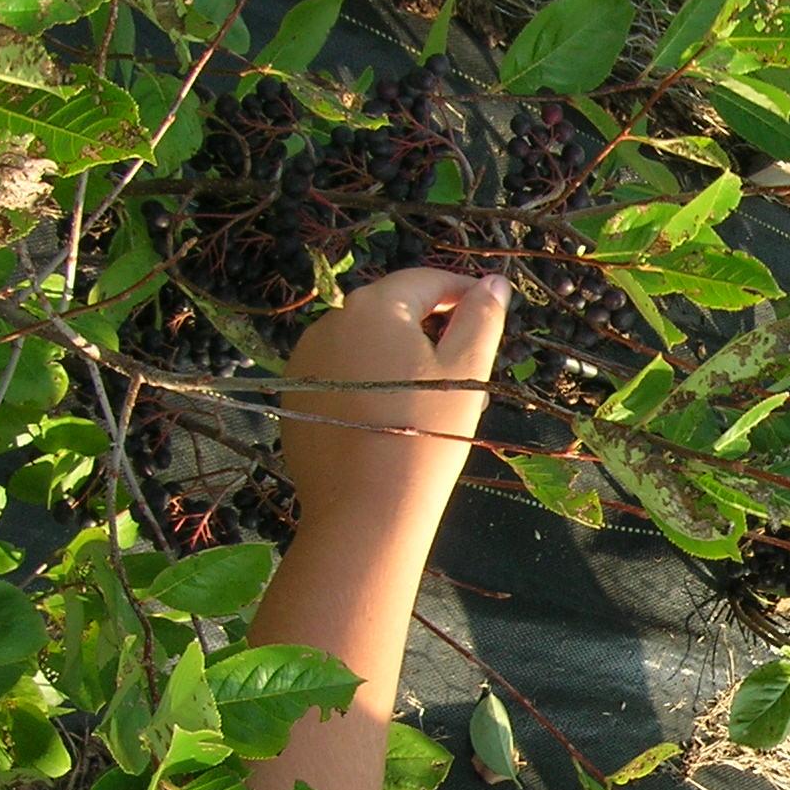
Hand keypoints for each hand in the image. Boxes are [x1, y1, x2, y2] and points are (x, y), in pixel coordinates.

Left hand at [280, 268, 507, 543]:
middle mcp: (331, 322)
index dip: (461, 291)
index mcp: (375, 308)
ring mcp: (305, 359)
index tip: (488, 308)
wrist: (365, 509)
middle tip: (468, 366)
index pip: (424, 281)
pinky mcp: (295, 395)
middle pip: (392, 310)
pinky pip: (342, 372)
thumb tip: (494, 281)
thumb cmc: (427, 433)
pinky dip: (371, 380)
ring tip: (433, 398)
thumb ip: (481, 319)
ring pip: (365, 343)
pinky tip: (392, 415)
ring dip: (401, 355)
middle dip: (432, 328)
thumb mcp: (467, 372)